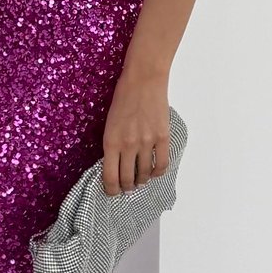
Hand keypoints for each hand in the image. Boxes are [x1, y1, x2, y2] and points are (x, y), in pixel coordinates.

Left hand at [99, 73, 171, 196]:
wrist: (143, 79)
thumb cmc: (123, 96)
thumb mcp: (109, 122)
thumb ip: (112, 144)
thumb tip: (116, 164)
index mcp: (111, 141)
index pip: (110, 177)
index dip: (111, 190)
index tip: (112, 192)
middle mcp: (128, 145)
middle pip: (127, 179)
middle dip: (126, 188)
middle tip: (126, 188)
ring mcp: (147, 142)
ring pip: (144, 174)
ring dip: (141, 181)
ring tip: (139, 180)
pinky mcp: (162, 138)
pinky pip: (161, 164)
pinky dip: (157, 173)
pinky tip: (153, 172)